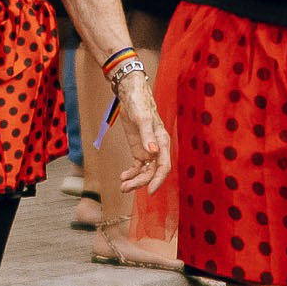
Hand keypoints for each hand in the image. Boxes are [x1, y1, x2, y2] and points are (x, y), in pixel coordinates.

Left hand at [113, 73, 170, 194]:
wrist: (131, 93)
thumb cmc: (140, 103)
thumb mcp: (142, 118)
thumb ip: (148, 135)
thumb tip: (153, 151)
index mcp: (162, 142)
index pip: (164, 166)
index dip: (158, 180)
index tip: (150, 191)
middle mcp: (158, 148)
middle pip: (152, 172)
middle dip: (141, 182)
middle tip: (126, 187)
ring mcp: (148, 149)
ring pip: (145, 171)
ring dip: (135, 180)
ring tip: (122, 185)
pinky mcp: (139, 148)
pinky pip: (138, 166)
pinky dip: (131, 173)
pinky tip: (123, 176)